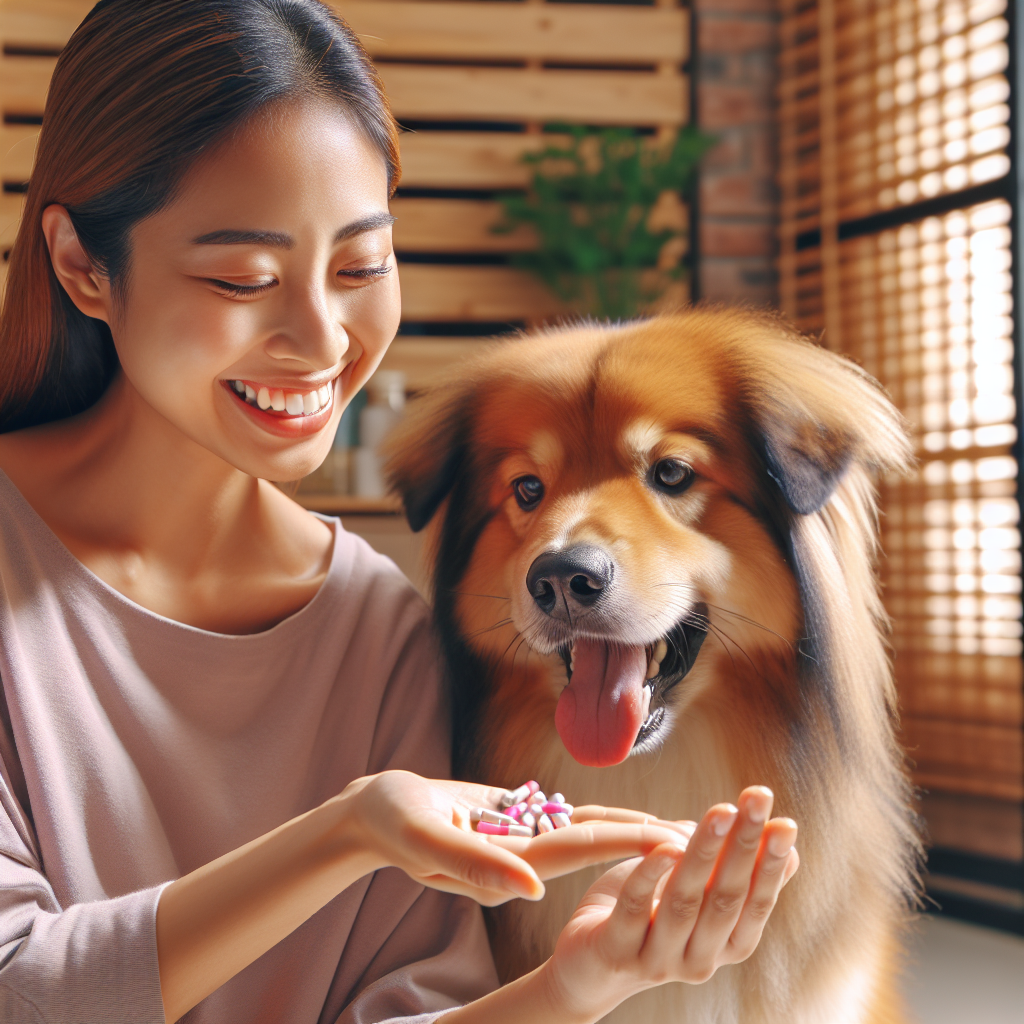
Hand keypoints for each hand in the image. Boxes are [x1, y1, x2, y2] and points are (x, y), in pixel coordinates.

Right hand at [337, 771, 700, 906]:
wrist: (374, 815)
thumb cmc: (389, 820)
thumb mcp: (422, 837)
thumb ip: (472, 864)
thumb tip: (531, 889)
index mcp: (508, 866)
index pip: (581, 850)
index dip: (630, 841)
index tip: (679, 838)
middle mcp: (525, 862)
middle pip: (600, 844)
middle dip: (651, 839)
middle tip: (706, 834)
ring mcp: (525, 846)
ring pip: (593, 835)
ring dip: (639, 829)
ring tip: (691, 827)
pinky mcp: (521, 827)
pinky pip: (573, 823)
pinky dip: (609, 819)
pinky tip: (636, 818)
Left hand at [540, 787, 798, 1021]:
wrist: (590, 967)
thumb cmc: (650, 916)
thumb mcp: (698, 894)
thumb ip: (736, 876)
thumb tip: (790, 849)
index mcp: (725, 945)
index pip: (757, 903)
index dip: (772, 863)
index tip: (785, 822)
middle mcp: (700, 960)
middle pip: (725, 898)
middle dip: (744, 844)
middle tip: (756, 798)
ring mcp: (658, 960)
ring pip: (685, 902)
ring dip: (705, 852)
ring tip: (720, 811)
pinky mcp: (618, 953)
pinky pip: (636, 909)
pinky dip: (651, 875)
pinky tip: (666, 846)